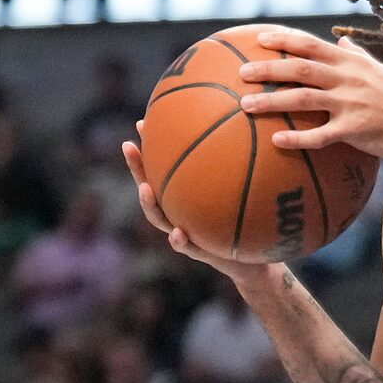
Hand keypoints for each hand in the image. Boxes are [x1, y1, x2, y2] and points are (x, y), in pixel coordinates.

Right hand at [122, 140, 271, 280]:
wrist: (253, 260)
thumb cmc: (246, 222)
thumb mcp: (245, 193)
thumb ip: (241, 169)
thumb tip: (248, 129)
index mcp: (184, 196)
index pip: (162, 169)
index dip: (151, 147)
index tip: (142, 122)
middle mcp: (178, 212)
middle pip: (150, 187)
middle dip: (138, 168)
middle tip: (129, 146)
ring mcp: (185, 232)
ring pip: (159, 217)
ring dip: (149, 203)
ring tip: (145, 189)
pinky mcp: (199, 252)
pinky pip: (187, 247)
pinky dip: (180, 241)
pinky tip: (178, 232)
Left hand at [243, 26, 382, 162]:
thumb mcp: (379, 70)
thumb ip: (357, 55)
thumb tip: (341, 41)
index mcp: (350, 63)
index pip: (311, 45)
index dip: (284, 40)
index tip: (259, 39)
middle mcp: (347, 79)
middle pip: (300, 68)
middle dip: (268, 68)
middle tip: (242, 72)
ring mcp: (350, 104)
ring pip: (303, 99)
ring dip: (271, 101)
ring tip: (245, 105)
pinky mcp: (354, 130)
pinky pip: (320, 135)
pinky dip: (297, 138)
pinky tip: (276, 140)